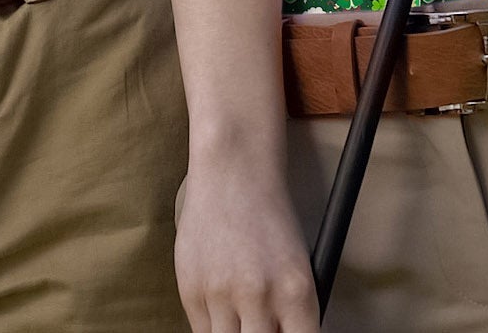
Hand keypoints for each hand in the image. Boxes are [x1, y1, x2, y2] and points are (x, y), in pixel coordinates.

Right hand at [175, 165, 320, 332]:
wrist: (232, 171)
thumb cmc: (270, 217)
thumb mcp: (297, 266)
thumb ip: (290, 312)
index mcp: (296, 291)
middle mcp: (259, 296)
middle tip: (261, 325)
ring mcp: (221, 294)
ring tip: (242, 315)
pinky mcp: (190, 289)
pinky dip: (214, 327)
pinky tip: (223, 306)